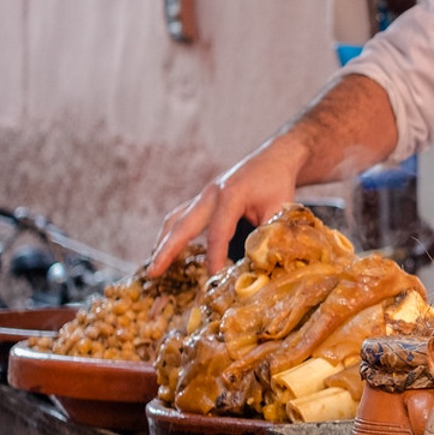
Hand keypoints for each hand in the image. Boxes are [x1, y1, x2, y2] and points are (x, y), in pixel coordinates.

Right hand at [148, 134, 308, 275]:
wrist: (274, 157)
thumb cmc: (277, 182)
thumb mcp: (281, 207)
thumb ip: (269, 234)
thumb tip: (261, 262)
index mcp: (231, 195)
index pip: (218, 232)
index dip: (214, 256)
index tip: (213, 276)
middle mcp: (211, 194)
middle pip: (183, 224)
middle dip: (167, 250)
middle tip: (152, 272)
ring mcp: (204, 195)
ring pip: (176, 219)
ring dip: (163, 242)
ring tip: (153, 264)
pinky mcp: (203, 198)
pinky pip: (181, 216)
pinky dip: (171, 233)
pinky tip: (165, 248)